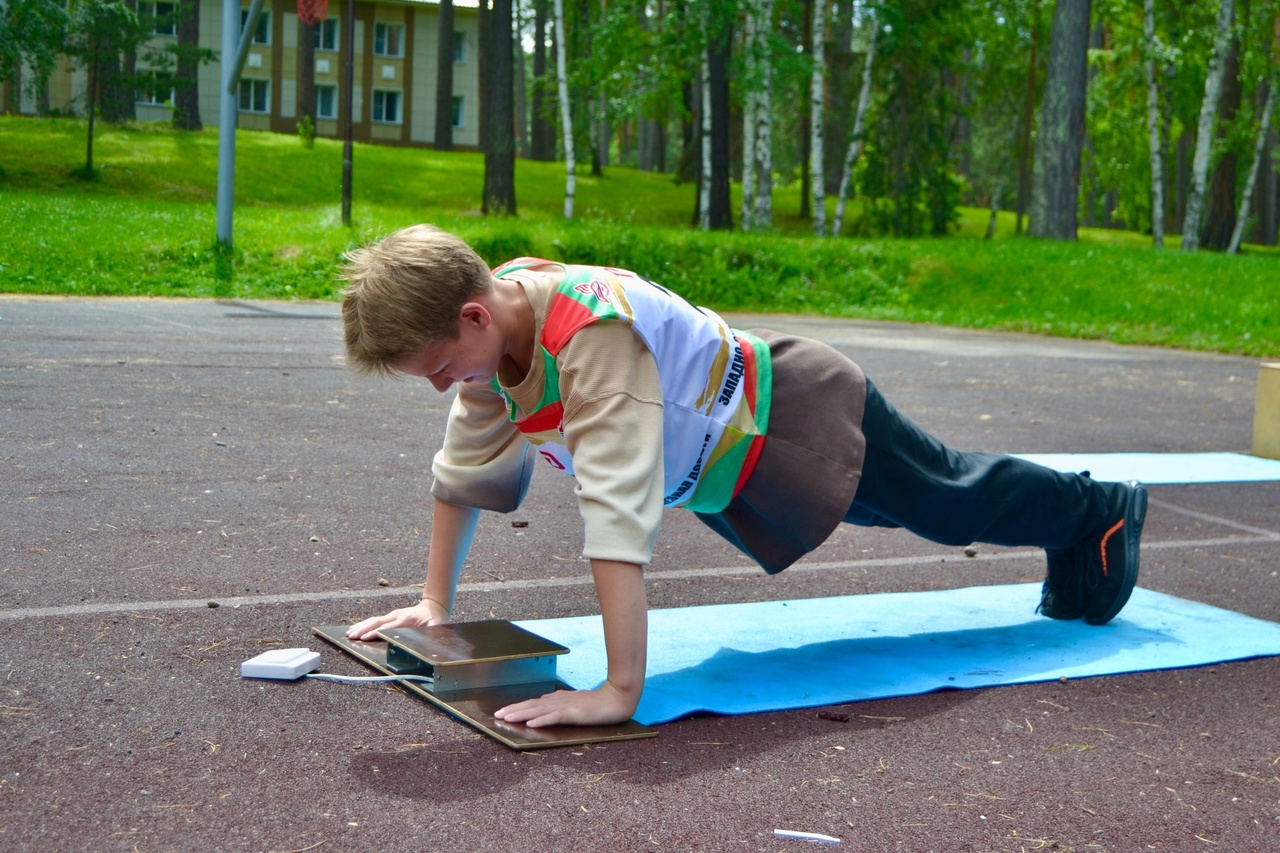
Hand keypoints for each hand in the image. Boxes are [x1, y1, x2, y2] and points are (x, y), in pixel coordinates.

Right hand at [345, 598, 448, 641]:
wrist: (434, 607)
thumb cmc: (435, 620)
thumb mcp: (436, 626)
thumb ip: (430, 632)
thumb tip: (426, 643)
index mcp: (405, 619)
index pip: (387, 628)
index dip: (375, 633)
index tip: (364, 638)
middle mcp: (396, 616)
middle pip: (377, 623)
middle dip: (363, 630)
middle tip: (351, 637)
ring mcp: (392, 615)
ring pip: (373, 620)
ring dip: (361, 626)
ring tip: (349, 633)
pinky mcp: (390, 616)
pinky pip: (375, 620)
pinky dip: (364, 624)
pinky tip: (356, 628)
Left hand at [493, 680, 637, 727]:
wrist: (617, 697)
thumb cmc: (598, 701)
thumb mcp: (575, 700)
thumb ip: (559, 700)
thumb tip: (544, 699)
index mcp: (558, 699)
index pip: (534, 703)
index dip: (518, 707)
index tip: (503, 711)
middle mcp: (559, 701)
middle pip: (531, 705)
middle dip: (513, 710)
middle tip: (497, 715)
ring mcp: (566, 706)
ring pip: (538, 710)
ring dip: (522, 714)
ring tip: (507, 718)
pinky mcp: (574, 713)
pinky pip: (554, 717)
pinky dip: (541, 720)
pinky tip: (531, 723)